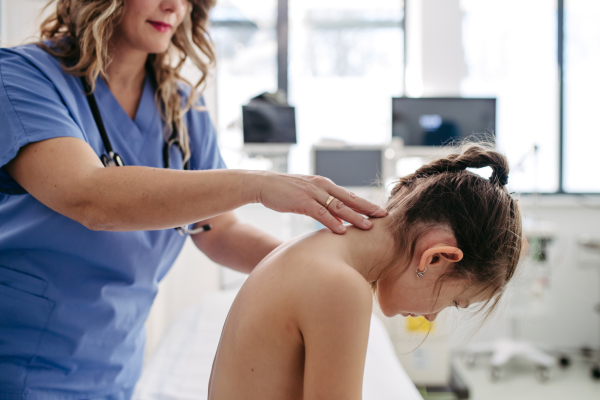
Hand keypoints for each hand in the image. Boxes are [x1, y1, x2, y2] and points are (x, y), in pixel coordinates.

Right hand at [253, 172, 387, 233]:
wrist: (262, 183)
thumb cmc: (283, 191)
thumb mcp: (306, 194)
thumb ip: (321, 203)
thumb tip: (334, 216)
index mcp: (324, 184)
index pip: (350, 195)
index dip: (366, 203)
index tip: (380, 211)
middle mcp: (322, 186)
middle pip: (350, 199)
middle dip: (368, 208)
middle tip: (384, 217)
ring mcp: (312, 193)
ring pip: (338, 206)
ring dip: (354, 217)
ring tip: (368, 227)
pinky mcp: (302, 201)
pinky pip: (320, 213)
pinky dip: (332, 222)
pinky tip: (341, 231)